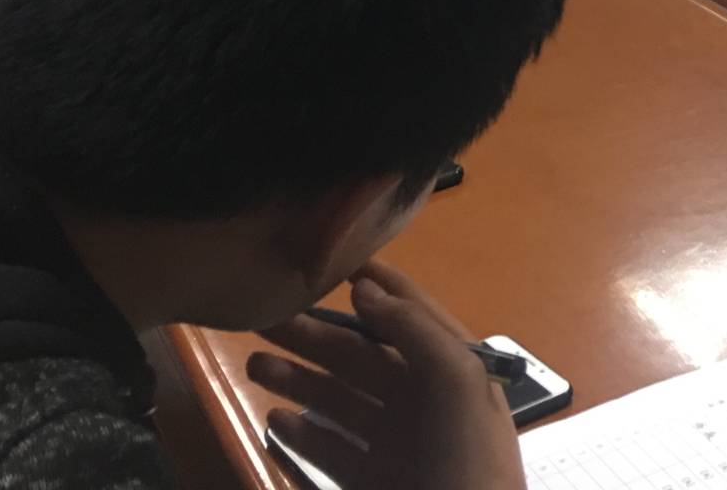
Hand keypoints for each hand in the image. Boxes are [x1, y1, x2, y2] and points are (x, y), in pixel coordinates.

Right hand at [248, 263, 524, 489]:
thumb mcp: (459, 383)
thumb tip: (364, 288)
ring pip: (338, 400)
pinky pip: (330, 451)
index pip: (412, 312)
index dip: (376, 284)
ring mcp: (395, 444)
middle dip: (314, 331)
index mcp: (453, 368)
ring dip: (297, 379)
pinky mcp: (372, 481)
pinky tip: (272, 420)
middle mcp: (422, 400)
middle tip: (264, 314)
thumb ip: (414, 330)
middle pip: (360, 355)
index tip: (329, 259)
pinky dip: (301, 435)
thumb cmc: (470, 460)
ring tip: (256, 361)